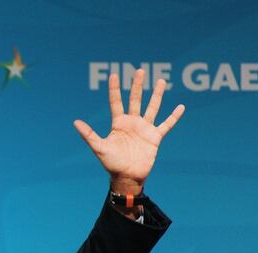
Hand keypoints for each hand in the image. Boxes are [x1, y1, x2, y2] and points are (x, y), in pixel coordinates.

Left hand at [73, 68, 184, 195]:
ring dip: (157, 95)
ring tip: (161, 81)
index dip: (114, 89)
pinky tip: (181, 107)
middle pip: (135, 100)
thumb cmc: (111, 163)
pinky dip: (174, 116)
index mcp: (118, 123)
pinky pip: (166, 125)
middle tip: (139, 70)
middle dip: (137, 86)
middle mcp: (132, 123)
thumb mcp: (99, 147)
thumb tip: (75, 122)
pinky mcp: (155, 137)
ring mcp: (144, 129)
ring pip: (152, 108)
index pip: (116, 102)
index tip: (114, 75)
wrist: (127, 177)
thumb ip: (89, 134)